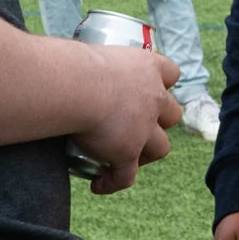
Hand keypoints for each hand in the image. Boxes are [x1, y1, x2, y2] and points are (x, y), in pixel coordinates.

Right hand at [71, 43, 180, 194]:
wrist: (74, 86)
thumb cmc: (73, 63)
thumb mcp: (92, 55)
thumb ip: (92, 64)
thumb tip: (66, 65)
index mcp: (147, 67)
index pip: (170, 72)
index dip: (162, 83)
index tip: (146, 89)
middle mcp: (152, 98)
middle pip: (172, 114)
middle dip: (159, 123)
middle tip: (135, 128)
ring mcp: (144, 128)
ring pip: (160, 148)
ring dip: (145, 155)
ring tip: (122, 159)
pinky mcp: (127, 153)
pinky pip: (125, 176)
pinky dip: (114, 182)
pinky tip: (98, 185)